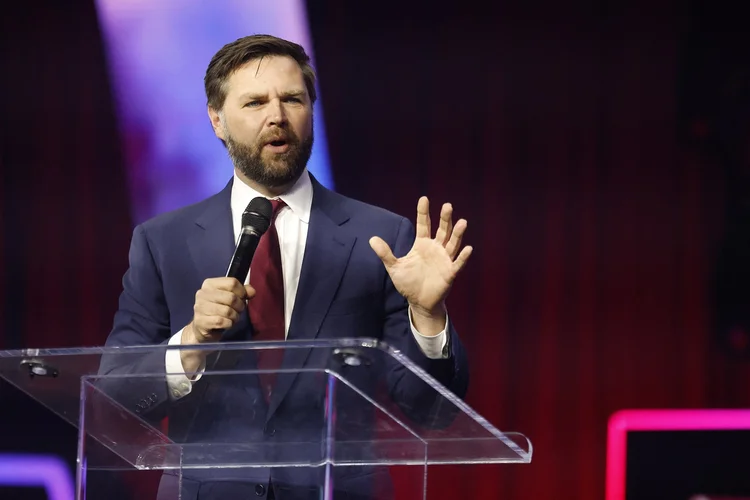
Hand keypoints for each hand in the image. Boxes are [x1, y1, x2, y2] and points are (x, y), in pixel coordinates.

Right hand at [180, 278, 254, 370]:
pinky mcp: (200, 321)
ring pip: (227, 311)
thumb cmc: (218, 310)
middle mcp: (202, 293)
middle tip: (238, 310)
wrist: (202, 328)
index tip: (242, 298)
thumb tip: (252, 292)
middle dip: (239, 306)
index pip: (232, 282)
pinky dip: (229, 324)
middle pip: (231, 297)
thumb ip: (243, 292)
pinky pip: (222, 322)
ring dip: (234, 317)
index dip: (242, 292)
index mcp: (209, 284)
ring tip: (232, 318)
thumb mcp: (231, 298)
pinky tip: (226, 324)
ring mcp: (199, 308)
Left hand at [369, 197, 471, 332]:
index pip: (423, 225)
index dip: (423, 212)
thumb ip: (385, 253)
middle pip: (442, 230)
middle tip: (447, 206)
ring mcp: (444, 260)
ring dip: (457, 234)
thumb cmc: (408, 283)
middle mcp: (435, 249)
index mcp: (422, 244)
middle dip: (445, 219)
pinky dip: (463, 257)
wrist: (419, 302)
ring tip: (462, 222)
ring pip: (452, 244)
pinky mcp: (450, 273)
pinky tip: (467, 248)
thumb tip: (371, 239)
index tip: (423, 198)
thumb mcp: (394, 267)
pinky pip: (457, 263)